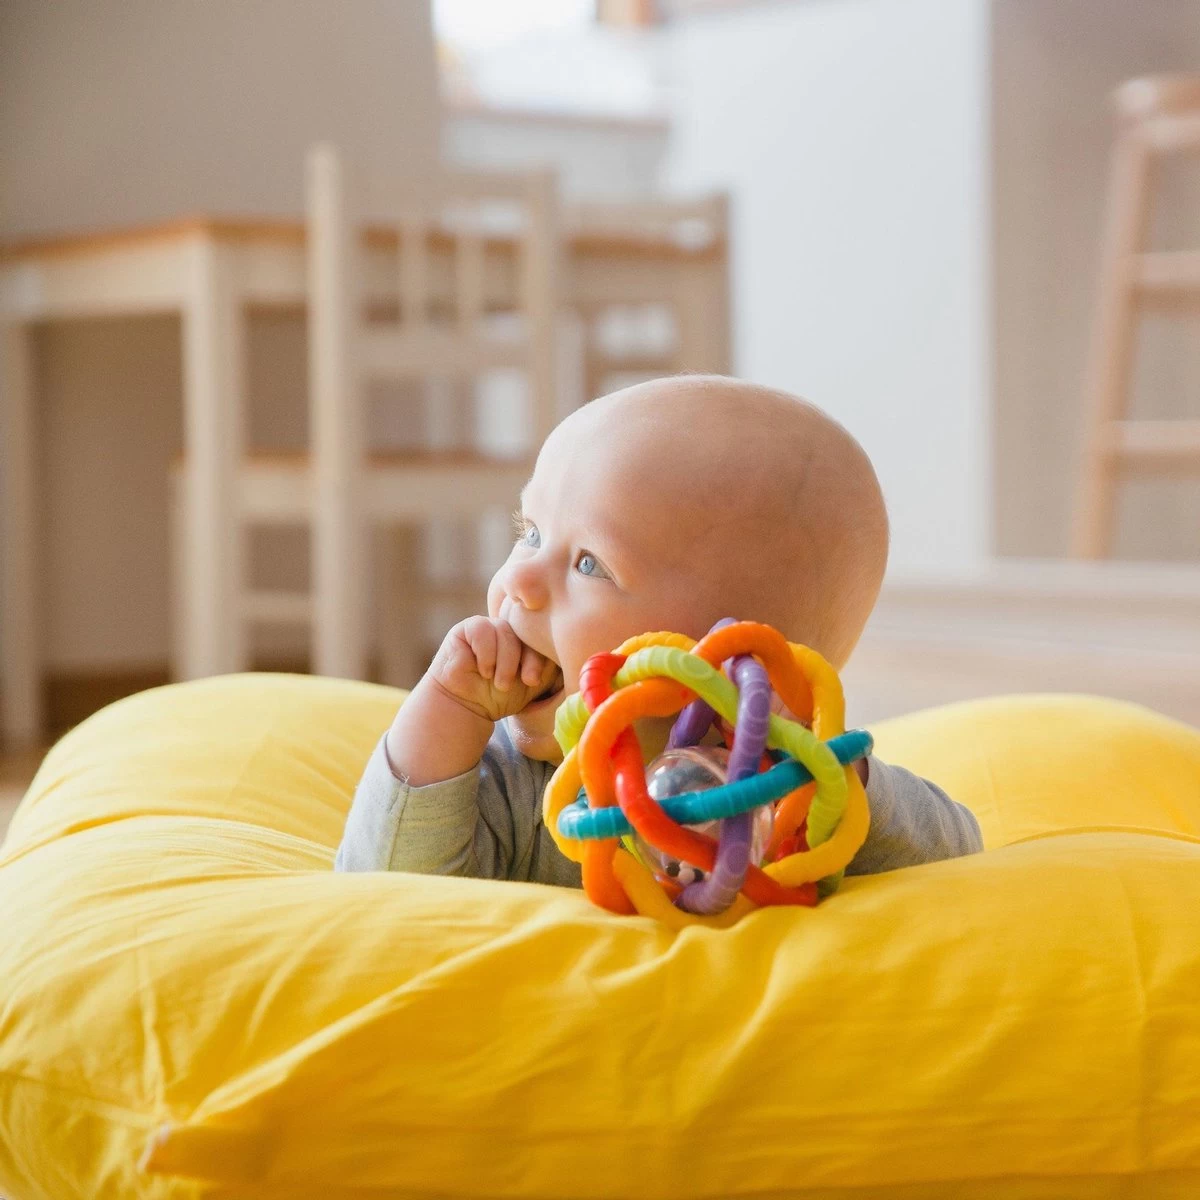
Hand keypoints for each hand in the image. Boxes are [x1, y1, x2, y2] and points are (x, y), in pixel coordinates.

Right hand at [427, 616, 558, 723]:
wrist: (466, 707)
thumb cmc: (500, 696)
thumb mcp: (532, 683)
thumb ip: (549, 667)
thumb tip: (570, 653)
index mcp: (527, 639)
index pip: (542, 635)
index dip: (540, 655)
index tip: (533, 681)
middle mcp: (510, 629)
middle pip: (526, 631)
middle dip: (528, 659)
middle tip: (526, 681)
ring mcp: (490, 626)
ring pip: (506, 632)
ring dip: (505, 662)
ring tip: (498, 682)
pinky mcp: (468, 627)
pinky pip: (483, 629)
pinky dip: (486, 654)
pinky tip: (484, 671)